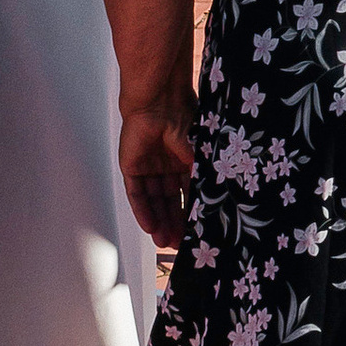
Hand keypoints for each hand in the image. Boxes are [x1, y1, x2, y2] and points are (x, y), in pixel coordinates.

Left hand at [118, 85, 195, 250]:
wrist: (159, 101)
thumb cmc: (183, 118)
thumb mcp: (198, 152)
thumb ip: (201, 175)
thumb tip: (214, 202)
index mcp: (184, 161)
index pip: (187, 193)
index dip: (190, 213)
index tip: (196, 232)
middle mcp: (166, 166)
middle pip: (169, 201)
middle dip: (174, 222)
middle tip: (180, 244)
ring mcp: (149, 167)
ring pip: (154, 201)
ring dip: (159, 221)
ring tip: (165, 242)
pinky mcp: (132, 167)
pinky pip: (137, 194)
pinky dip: (143, 211)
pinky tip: (150, 227)